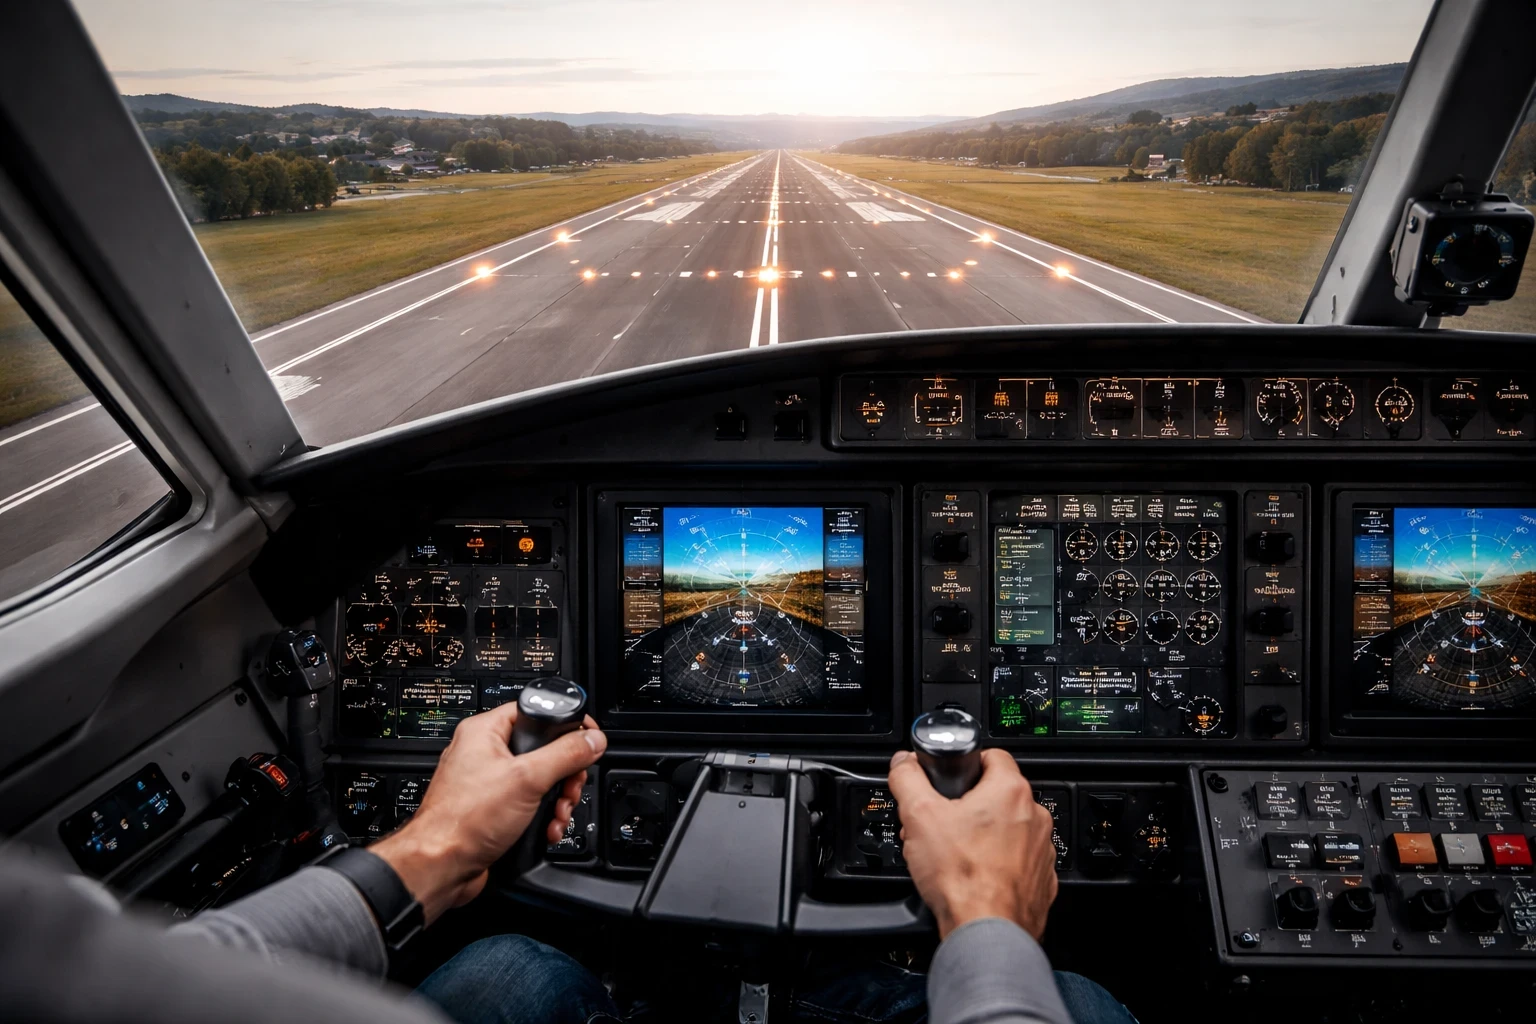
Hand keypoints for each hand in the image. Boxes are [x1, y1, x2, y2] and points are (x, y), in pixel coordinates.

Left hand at [371, 702, 605, 923]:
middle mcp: (483, 752)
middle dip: (564, 774)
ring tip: (557, 813)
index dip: (564, 724)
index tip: (585, 739)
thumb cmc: (463, 820)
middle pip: (542, 749)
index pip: (534, 711)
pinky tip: (546, 828)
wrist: (441, 866)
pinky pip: (528, 802)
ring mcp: (487, 782)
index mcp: (484, 731)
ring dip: (556, 799)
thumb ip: (566, 754)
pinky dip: (542, 815)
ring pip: (538, 778)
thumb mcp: (527, 779)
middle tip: (569, 786)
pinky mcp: (492, 808)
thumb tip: (592, 739)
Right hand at [886, 748, 1057, 940]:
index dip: (967, 763)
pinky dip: (999, 864)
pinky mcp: (1042, 879)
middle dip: (969, 806)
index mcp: (1010, 791)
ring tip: (955, 853)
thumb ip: (908, 779)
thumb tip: (903, 763)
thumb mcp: (919, 815)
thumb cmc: (962, 877)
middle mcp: (1034, 817)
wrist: (985, 930)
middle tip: (943, 822)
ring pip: (1009, 830)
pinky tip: (974, 875)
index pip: (993, 756)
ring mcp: (1042, 850)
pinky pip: (1018, 861)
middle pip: (998, 795)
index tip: (952, 778)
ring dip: (985, 835)